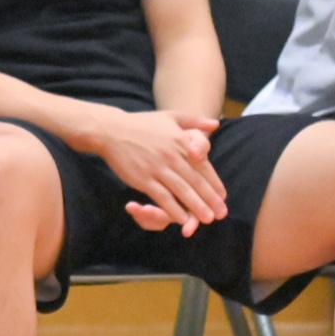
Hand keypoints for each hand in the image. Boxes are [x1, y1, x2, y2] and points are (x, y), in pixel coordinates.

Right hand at [89, 108, 226, 234]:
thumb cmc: (141, 123)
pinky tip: (181, 218)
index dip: (215, 183)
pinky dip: (172, 208)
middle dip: (210, 199)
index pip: (203, 166)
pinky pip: (161, 196)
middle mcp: (172, 156)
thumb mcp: (170, 116)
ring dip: (196, 206)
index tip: (223, 197)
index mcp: (181, 142)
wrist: (110, 130)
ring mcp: (157, 168)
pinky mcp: (142, 178)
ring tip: (207, 219)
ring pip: (181, 191)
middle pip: (196, 181)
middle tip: (221, 214)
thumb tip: (216, 124)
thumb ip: (195, 120)